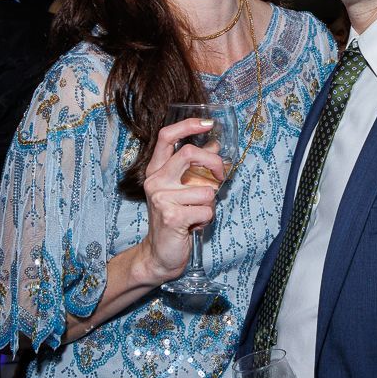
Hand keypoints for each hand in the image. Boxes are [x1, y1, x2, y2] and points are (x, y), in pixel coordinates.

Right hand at [139, 118, 228, 281]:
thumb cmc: (175, 218)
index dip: (188, 125)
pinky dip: (207, 219)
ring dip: (209, 204)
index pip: (166, 136)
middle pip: (189, 153)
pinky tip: (193, 225)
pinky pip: (207, 210)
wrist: (160, 254)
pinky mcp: (172, 216)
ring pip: (205, 189)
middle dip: (214, 163)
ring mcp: (161, 198)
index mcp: (156, 170)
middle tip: (221, 177)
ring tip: (196, 214)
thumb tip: (214, 145)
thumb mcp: (182, 189)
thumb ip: (195, 168)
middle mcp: (155, 181)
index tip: (208, 124)